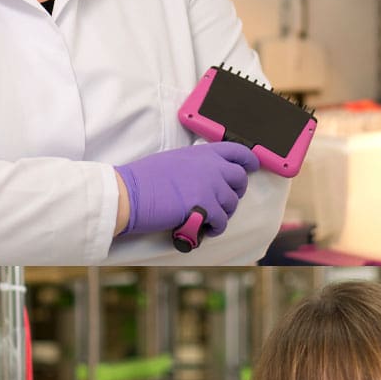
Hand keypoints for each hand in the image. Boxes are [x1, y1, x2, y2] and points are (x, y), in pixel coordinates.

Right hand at [114, 144, 259, 238]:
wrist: (128, 193)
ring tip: (207, 218)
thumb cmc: (145, 179)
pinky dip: (214, 228)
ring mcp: (209, 185)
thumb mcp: (175, 160)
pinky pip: (221, 221)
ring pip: (232, 203)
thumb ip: (197, 164)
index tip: (252, 167)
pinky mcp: (204, 206)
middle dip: (235, 192)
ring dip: (222, 213)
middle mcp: (210, 166)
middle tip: (222, 202)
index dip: (249, 160)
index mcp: (202, 153)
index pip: (237, 151)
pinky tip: (203, 229)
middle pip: (240, 179)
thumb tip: (210, 175)